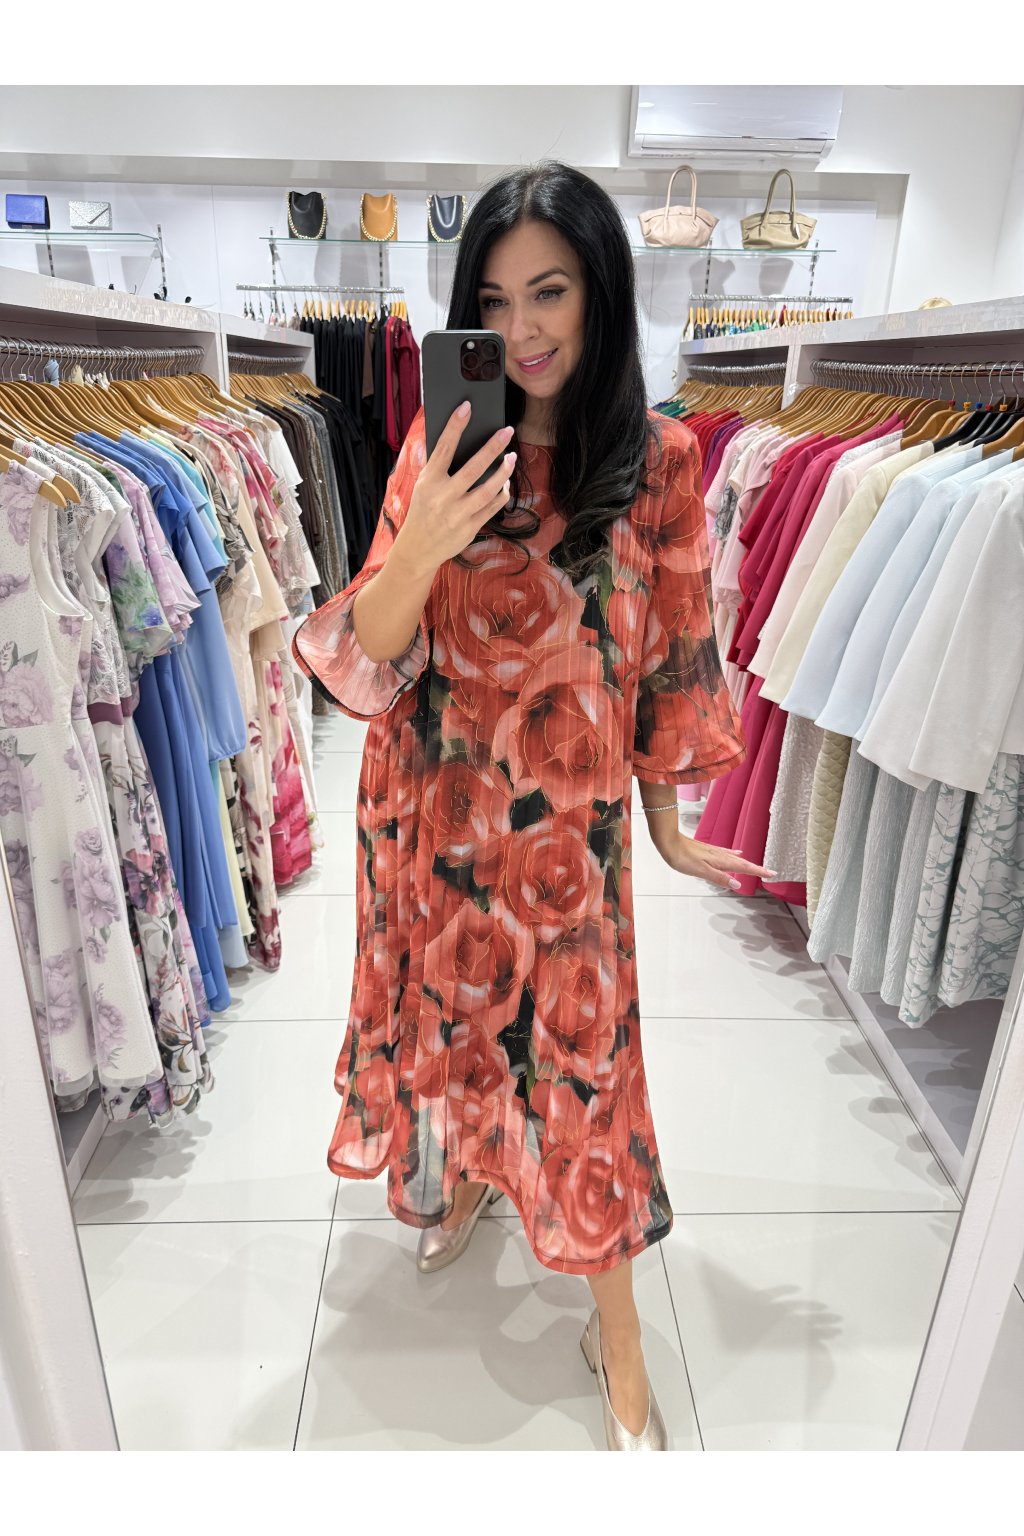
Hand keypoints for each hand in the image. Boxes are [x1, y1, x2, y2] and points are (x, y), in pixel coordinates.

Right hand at [393, 403, 514, 577]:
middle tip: (507, 431)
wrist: (418, 548)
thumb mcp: (422, 486)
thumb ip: (436, 466)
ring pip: (487, 490)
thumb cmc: (422, 510)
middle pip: (472, 468)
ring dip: (503, 472)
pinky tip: (505, 484)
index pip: (443, 448)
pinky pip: (492, 507)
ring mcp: (457, 514)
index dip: (455, 426)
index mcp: (429, 481)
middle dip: (492, 448)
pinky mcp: (469, 528)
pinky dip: (501, 494)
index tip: (466, 407)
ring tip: (511, 458)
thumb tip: (450, 439)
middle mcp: (443, 497)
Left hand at [645, 819, 776, 891]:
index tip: (771, 874)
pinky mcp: (707, 850)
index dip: (758, 871)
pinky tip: (736, 853)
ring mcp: (713, 852)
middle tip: (769, 873)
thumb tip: (737, 885)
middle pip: (742, 863)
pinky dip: (734, 855)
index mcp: (720, 861)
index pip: (744, 868)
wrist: (668, 842)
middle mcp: (719, 855)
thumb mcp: (701, 871)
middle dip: (756, 868)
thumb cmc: (682, 857)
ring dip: (746, 863)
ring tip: (756, 867)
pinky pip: (726, 853)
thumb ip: (719, 878)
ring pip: (735, 859)